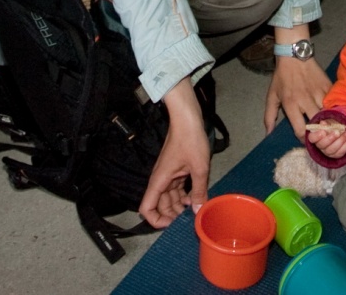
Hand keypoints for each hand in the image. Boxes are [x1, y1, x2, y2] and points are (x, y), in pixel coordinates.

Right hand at [139, 80, 210, 227]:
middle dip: (172, 216)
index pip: (146, 208)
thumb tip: (199, 211)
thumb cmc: (190, 140)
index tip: (171, 226)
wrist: (188, 119)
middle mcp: (160, 180)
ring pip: (169, 199)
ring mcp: (168, 176)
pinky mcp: (175, 171)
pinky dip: (184, 196)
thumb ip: (199, 191)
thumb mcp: (199, 168)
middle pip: (159, 206)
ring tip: (195, 212)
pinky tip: (196, 198)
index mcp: (160, 181)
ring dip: (179, 207)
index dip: (155, 221)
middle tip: (189, 222)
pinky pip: (176, 190)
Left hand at [264, 52, 331, 139]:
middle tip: (318, 136)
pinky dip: (334, 111)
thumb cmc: (282, 77)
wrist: (294, 55)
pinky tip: (333, 115)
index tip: (305, 140)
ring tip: (327, 127)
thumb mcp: (272, 96)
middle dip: (318, 133)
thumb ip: (269, 116)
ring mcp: (319, 93)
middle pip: (317, 125)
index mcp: (291, 104)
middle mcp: (306, 100)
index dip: (304, 139)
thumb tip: (268, 134)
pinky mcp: (329, 87)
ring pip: (329, 115)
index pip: (301, 130)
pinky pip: (335, 104)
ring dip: (328, 122)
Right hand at [305, 119, 345, 159]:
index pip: (312, 138)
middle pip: (323, 145)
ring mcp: (328, 152)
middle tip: (337, 132)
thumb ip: (325, 124)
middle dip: (330, 138)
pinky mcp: (336, 155)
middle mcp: (320, 146)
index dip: (317, 136)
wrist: (336, 134)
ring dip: (341, 141)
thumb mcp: (326, 124)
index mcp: (315, 137)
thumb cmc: (329, 128)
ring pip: (332, 149)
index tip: (323, 131)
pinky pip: (341, 152)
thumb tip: (323, 123)